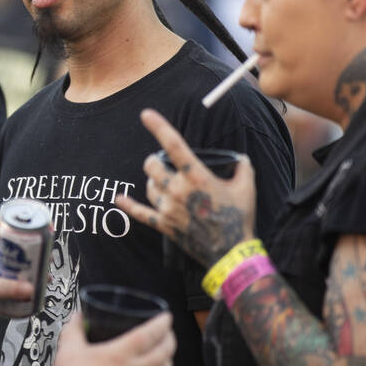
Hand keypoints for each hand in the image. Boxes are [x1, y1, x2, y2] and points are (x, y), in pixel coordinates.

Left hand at [0, 221, 32, 312]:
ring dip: (19, 265)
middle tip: (40, 253)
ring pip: (5, 260)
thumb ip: (6, 288)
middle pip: (5, 245)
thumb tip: (30, 289)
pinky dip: (12, 277)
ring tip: (36, 270)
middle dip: (23, 249)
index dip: (15, 226)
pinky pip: (1, 274)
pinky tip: (23, 285)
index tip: (32, 228)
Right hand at [47, 312, 175, 365]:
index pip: (150, 335)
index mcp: (119, 356)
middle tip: (167, 333)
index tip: (166, 318)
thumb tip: (78, 317)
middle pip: (163, 353)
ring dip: (168, 360)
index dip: (162, 324)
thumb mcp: (68, 349)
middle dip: (170, 340)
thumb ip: (74, 329)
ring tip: (166, 353)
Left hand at [116, 109, 256, 267]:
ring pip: (148, 186)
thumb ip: (243, 168)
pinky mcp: (164, 224)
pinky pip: (139, 213)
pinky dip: (128, 206)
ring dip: (153, 181)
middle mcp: (178, 190)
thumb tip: (241, 159)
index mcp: (197, 176)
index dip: (158, 126)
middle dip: (155, 161)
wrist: (231, 252)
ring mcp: (168, 208)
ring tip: (163, 183)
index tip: (145, 113)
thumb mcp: (247, 188)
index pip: (173, 145)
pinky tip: (118, 199)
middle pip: (152, 165)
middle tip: (162, 164)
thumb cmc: (240, 218)